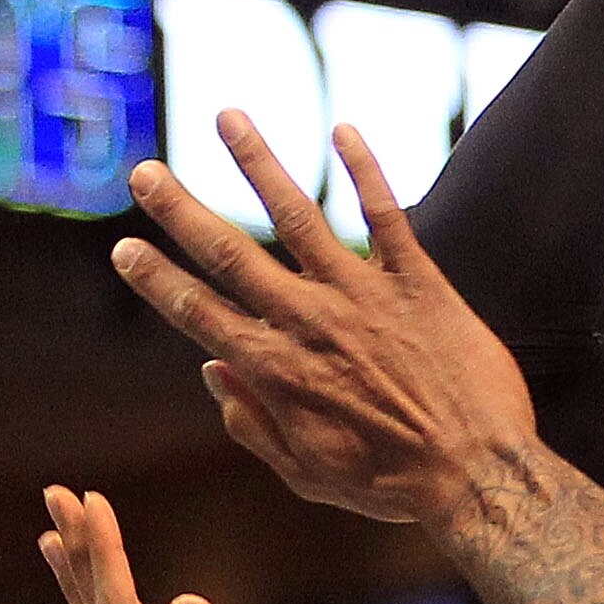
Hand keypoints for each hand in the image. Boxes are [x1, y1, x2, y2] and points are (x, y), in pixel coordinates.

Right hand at [112, 112, 537, 527]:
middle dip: (182, 210)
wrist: (480, 477)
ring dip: (259, 162)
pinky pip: (386, 215)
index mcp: (278, 371)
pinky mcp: (419, 283)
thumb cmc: (394, 487)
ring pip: (299, 216)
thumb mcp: (308, 476)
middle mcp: (312, 323)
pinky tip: (343, 128)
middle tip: (144, 173)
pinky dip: (363, 170)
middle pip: (232, 254)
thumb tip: (211, 370)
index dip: (158, 280)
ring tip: (227, 116)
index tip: (124, 249)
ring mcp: (365, 296)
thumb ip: (254, 425)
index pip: (200, 314)